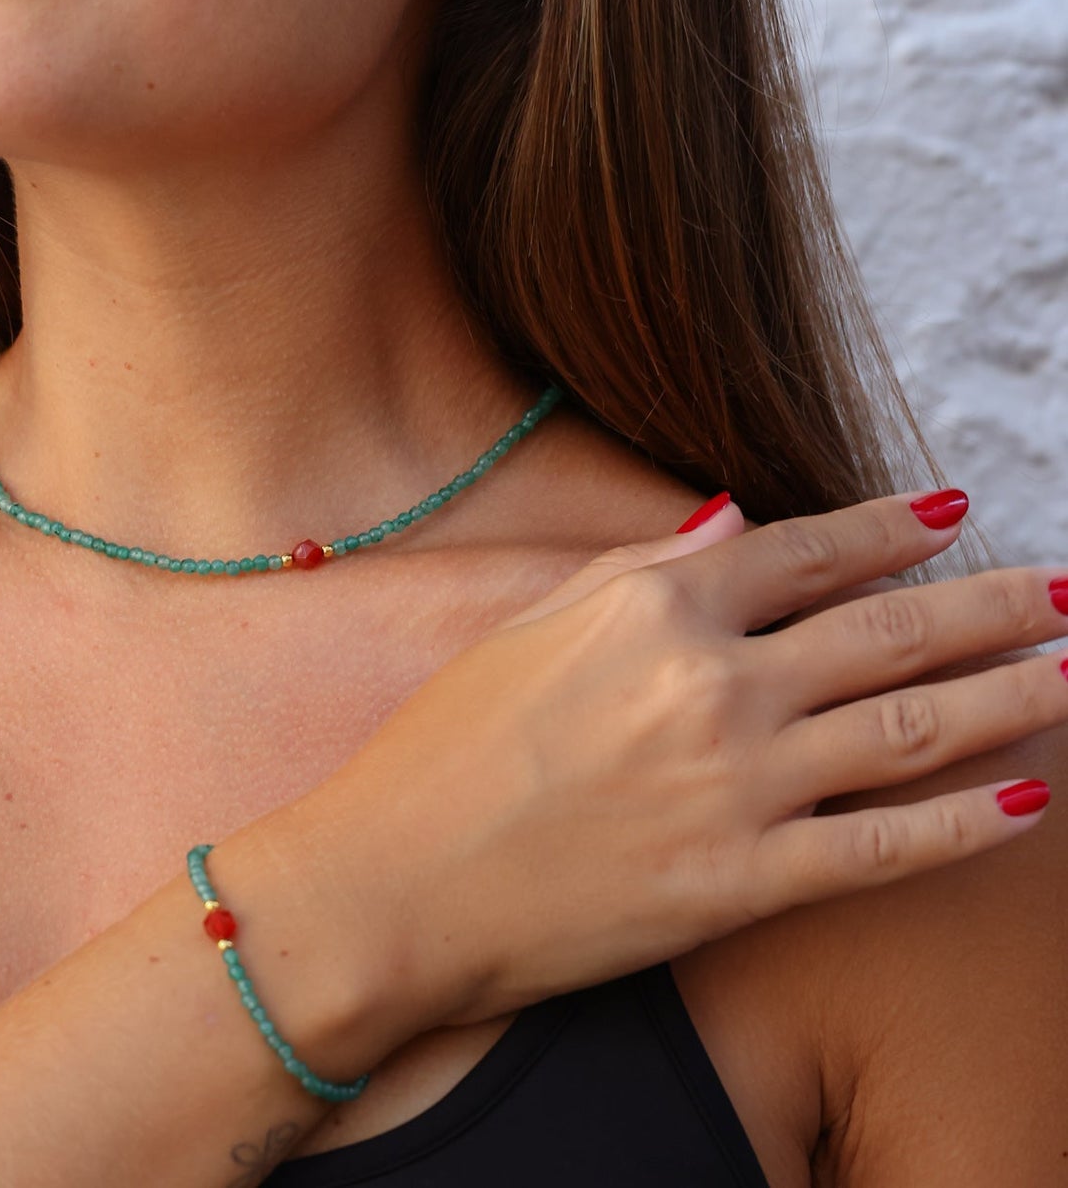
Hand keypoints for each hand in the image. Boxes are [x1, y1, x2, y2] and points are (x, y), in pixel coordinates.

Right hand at [299, 491, 1067, 1031]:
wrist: (396, 882)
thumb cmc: (443, 748)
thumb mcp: (528, 624)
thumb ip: (637, 567)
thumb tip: (729, 523)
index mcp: (652, 606)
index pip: (803, 552)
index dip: (887, 530)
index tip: (948, 515)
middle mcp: (710, 683)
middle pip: (883, 632)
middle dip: (984, 606)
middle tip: (1054, 589)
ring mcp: (736, 784)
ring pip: (908, 730)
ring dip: (1004, 696)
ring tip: (1066, 672)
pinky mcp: (745, 881)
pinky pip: (885, 847)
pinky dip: (967, 823)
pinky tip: (1028, 801)